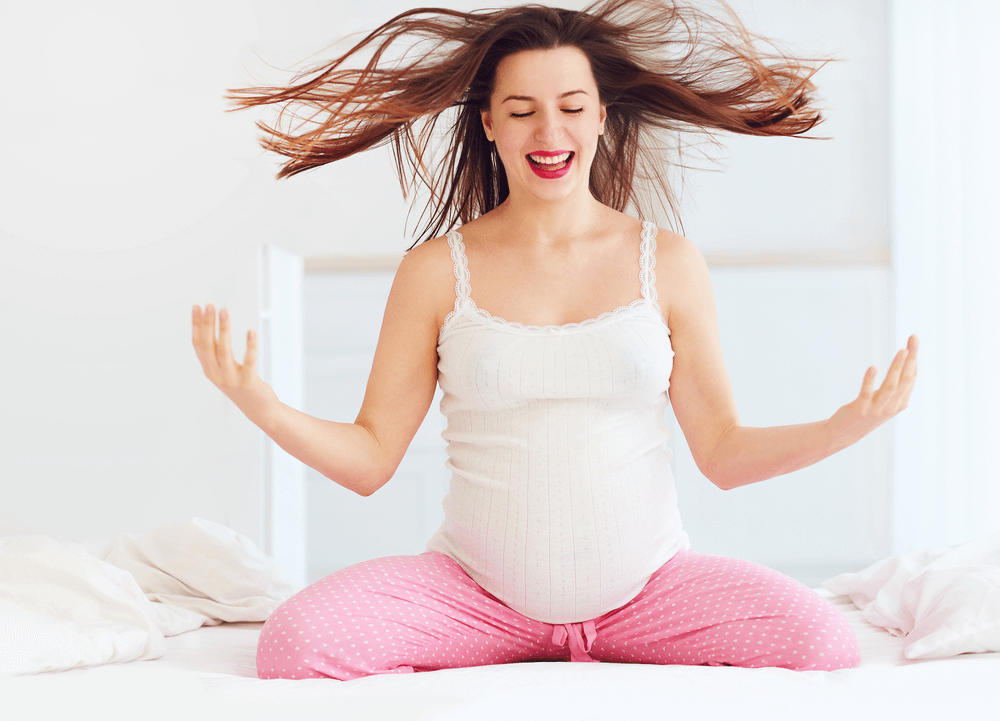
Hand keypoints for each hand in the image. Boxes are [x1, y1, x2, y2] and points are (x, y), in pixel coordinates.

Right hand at [191, 304, 278, 424]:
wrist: (260, 411)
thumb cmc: (243, 386)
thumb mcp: (226, 370)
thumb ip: (218, 354)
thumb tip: (212, 328)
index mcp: (209, 370)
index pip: (199, 344)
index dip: (197, 325)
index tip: (197, 307)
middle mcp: (216, 375)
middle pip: (208, 345)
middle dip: (208, 323)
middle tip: (209, 305)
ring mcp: (231, 380)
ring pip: (224, 351)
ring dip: (223, 330)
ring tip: (224, 312)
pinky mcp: (248, 384)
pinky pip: (249, 362)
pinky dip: (250, 346)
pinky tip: (251, 331)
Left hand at [828, 334, 918, 445]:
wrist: (844, 433)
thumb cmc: (867, 413)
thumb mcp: (885, 399)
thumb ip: (897, 385)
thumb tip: (908, 363)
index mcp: (900, 402)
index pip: (910, 378)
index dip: (913, 359)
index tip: (913, 340)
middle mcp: (891, 406)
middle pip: (904, 380)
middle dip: (910, 359)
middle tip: (913, 339)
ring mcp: (876, 409)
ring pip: (890, 387)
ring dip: (896, 368)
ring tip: (901, 351)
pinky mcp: (860, 410)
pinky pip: (867, 394)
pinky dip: (870, 380)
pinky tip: (872, 367)